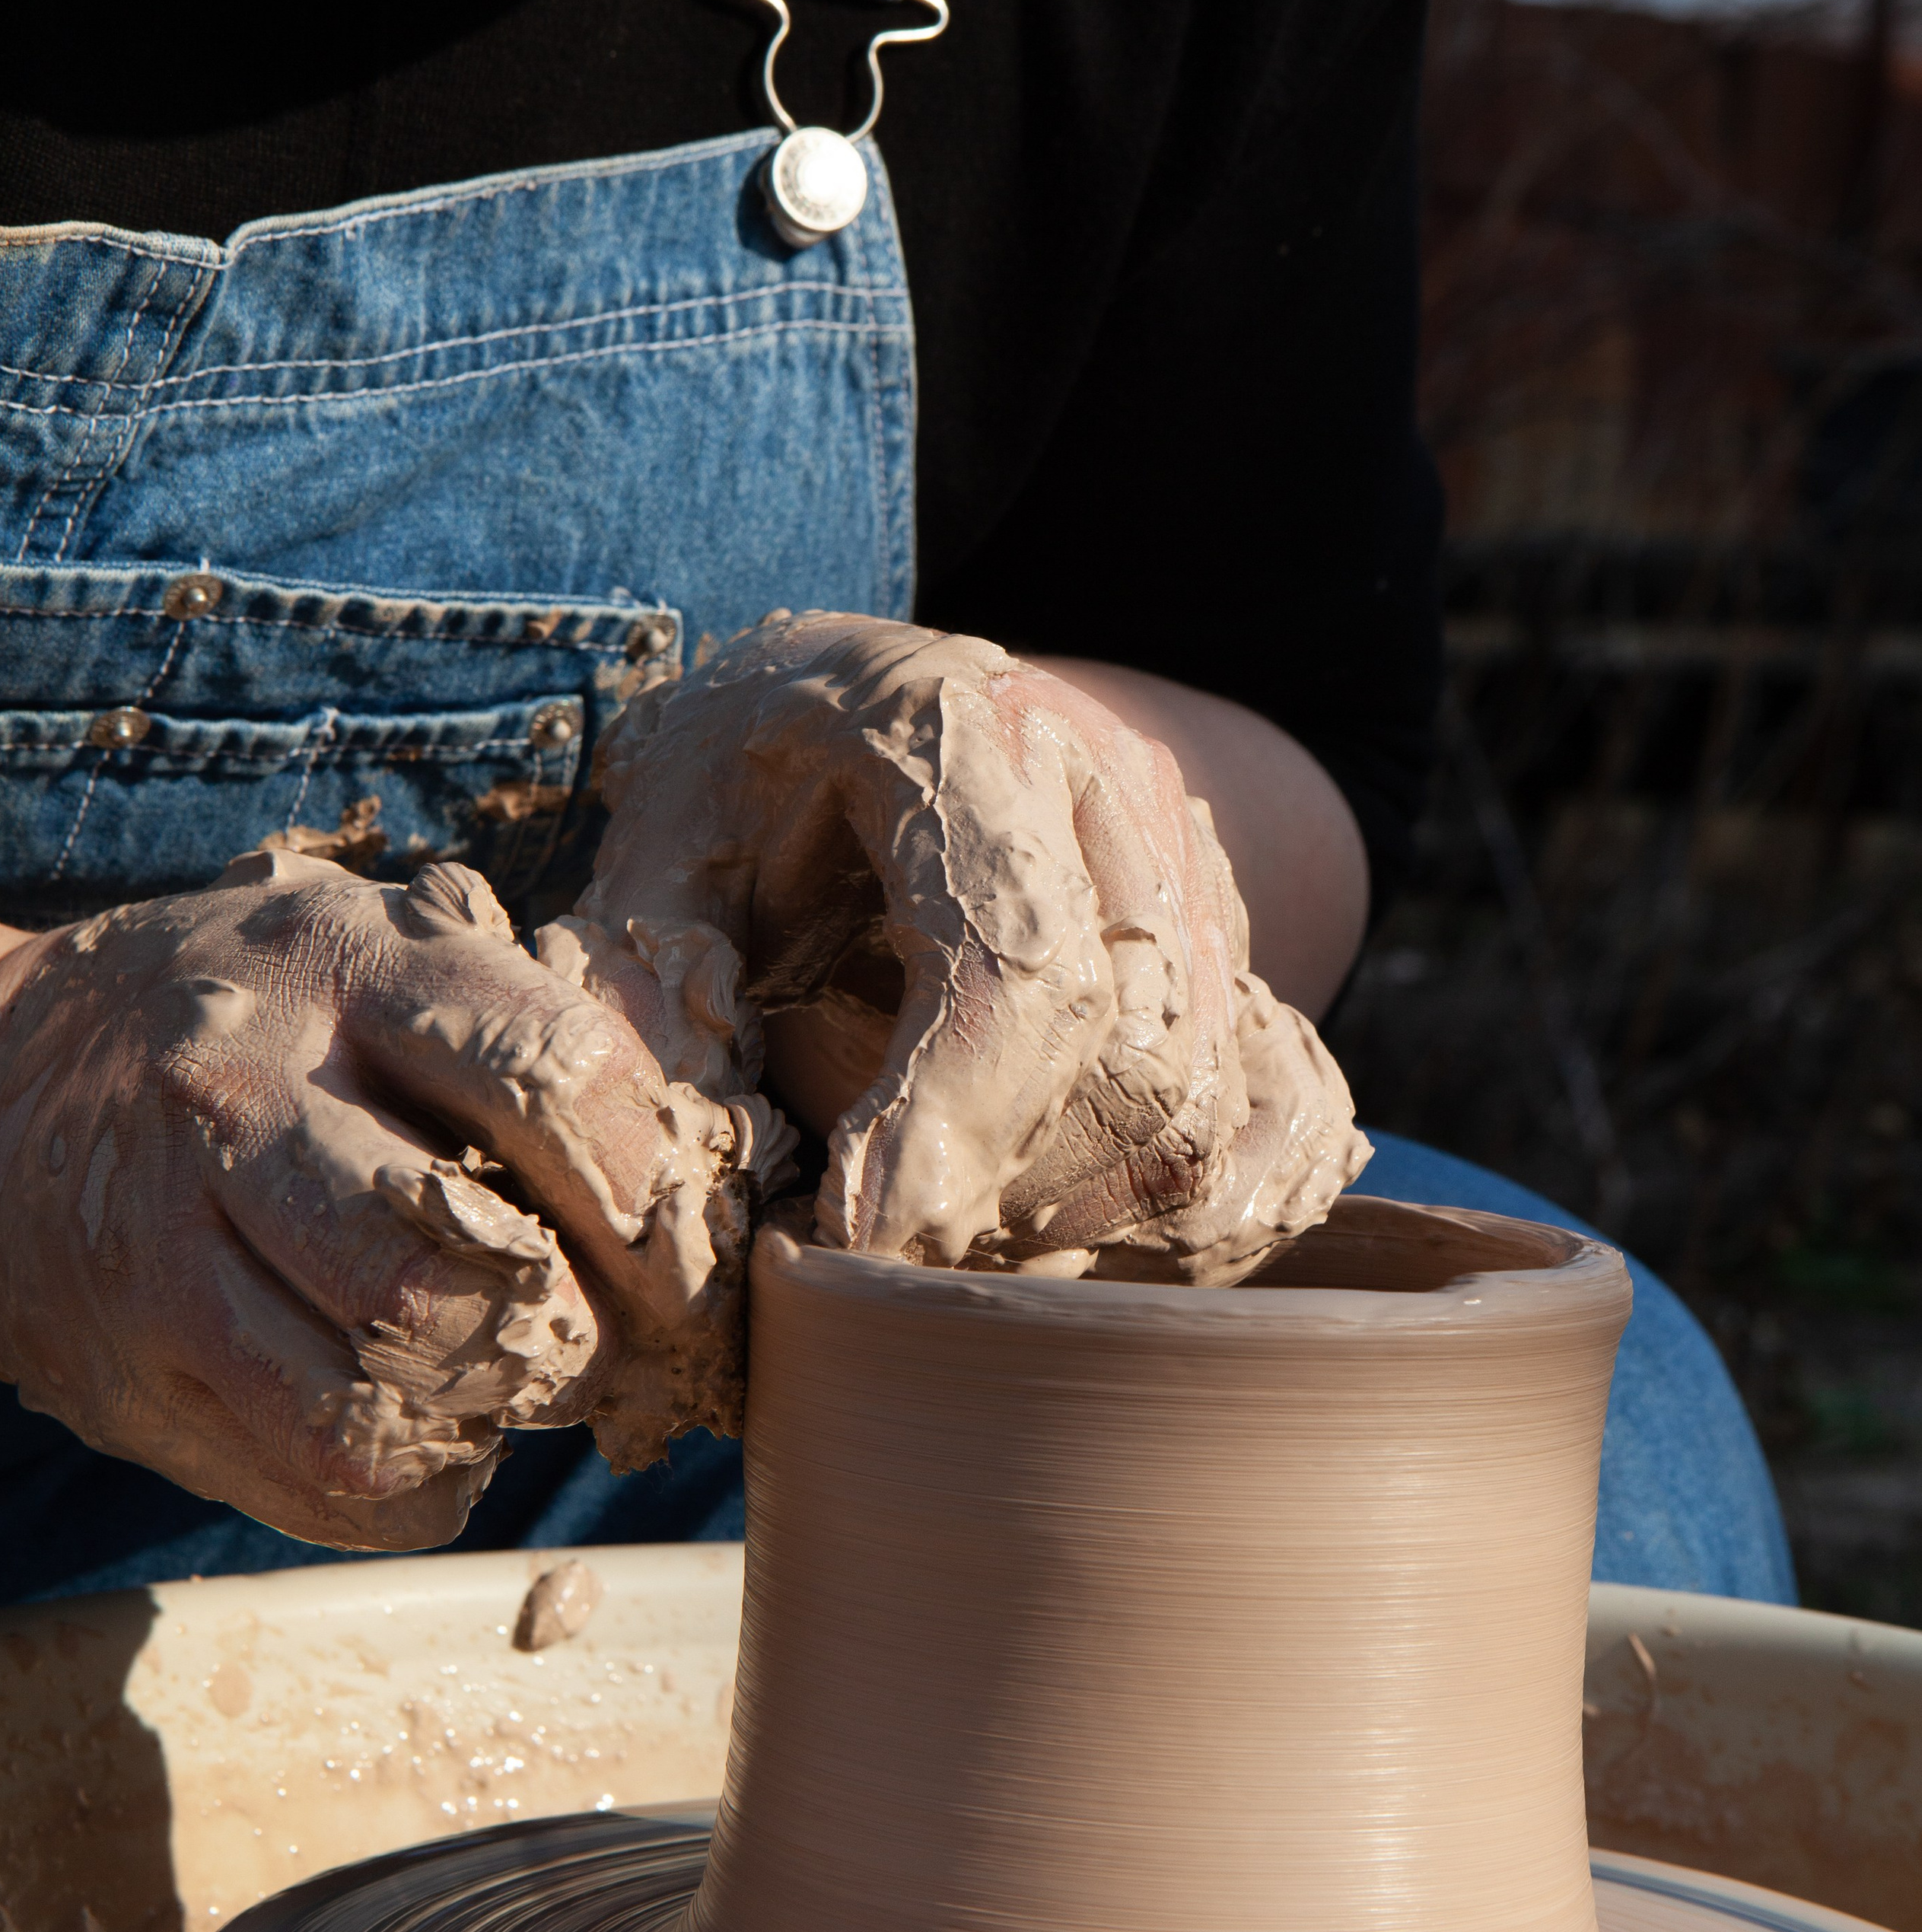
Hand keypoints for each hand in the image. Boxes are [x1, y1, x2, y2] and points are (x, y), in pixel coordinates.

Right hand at [0, 850, 747, 1547]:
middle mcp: (238, 1094)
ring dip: (486, 1419)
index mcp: (343, 968)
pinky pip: (321, 1482)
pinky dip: (416, 1485)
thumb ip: (521, 1035)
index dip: (650, 1199)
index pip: (548, 1078)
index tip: (688, 1265)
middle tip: (596, 1345)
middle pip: (451, 1270)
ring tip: (505, 1383)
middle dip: (568, 1339)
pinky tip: (429, 1433)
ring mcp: (162, 1243)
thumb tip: (696, 1182)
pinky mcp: (128, 1372)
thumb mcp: (373, 962)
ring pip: (377, 1399)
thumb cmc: (254, 1027)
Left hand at [543, 613, 1366, 1279]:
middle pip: (1136, 1056)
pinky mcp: (1228, 939)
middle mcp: (1110, 785)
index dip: (947, 1122)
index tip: (855, 1231)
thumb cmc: (740, 785)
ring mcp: (1189, 864)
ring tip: (953, 1222)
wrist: (856, 698)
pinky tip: (1077, 1219)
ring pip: (1208, 1101)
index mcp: (956, 732)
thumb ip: (652, 982)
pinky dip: (1204, 1199)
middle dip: (1008, 1187)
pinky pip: (1279, 1101)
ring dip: (1086, 1207)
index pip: (1020, 961)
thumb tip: (675, 1145)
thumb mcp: (656, 849)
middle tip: (882, 1234)